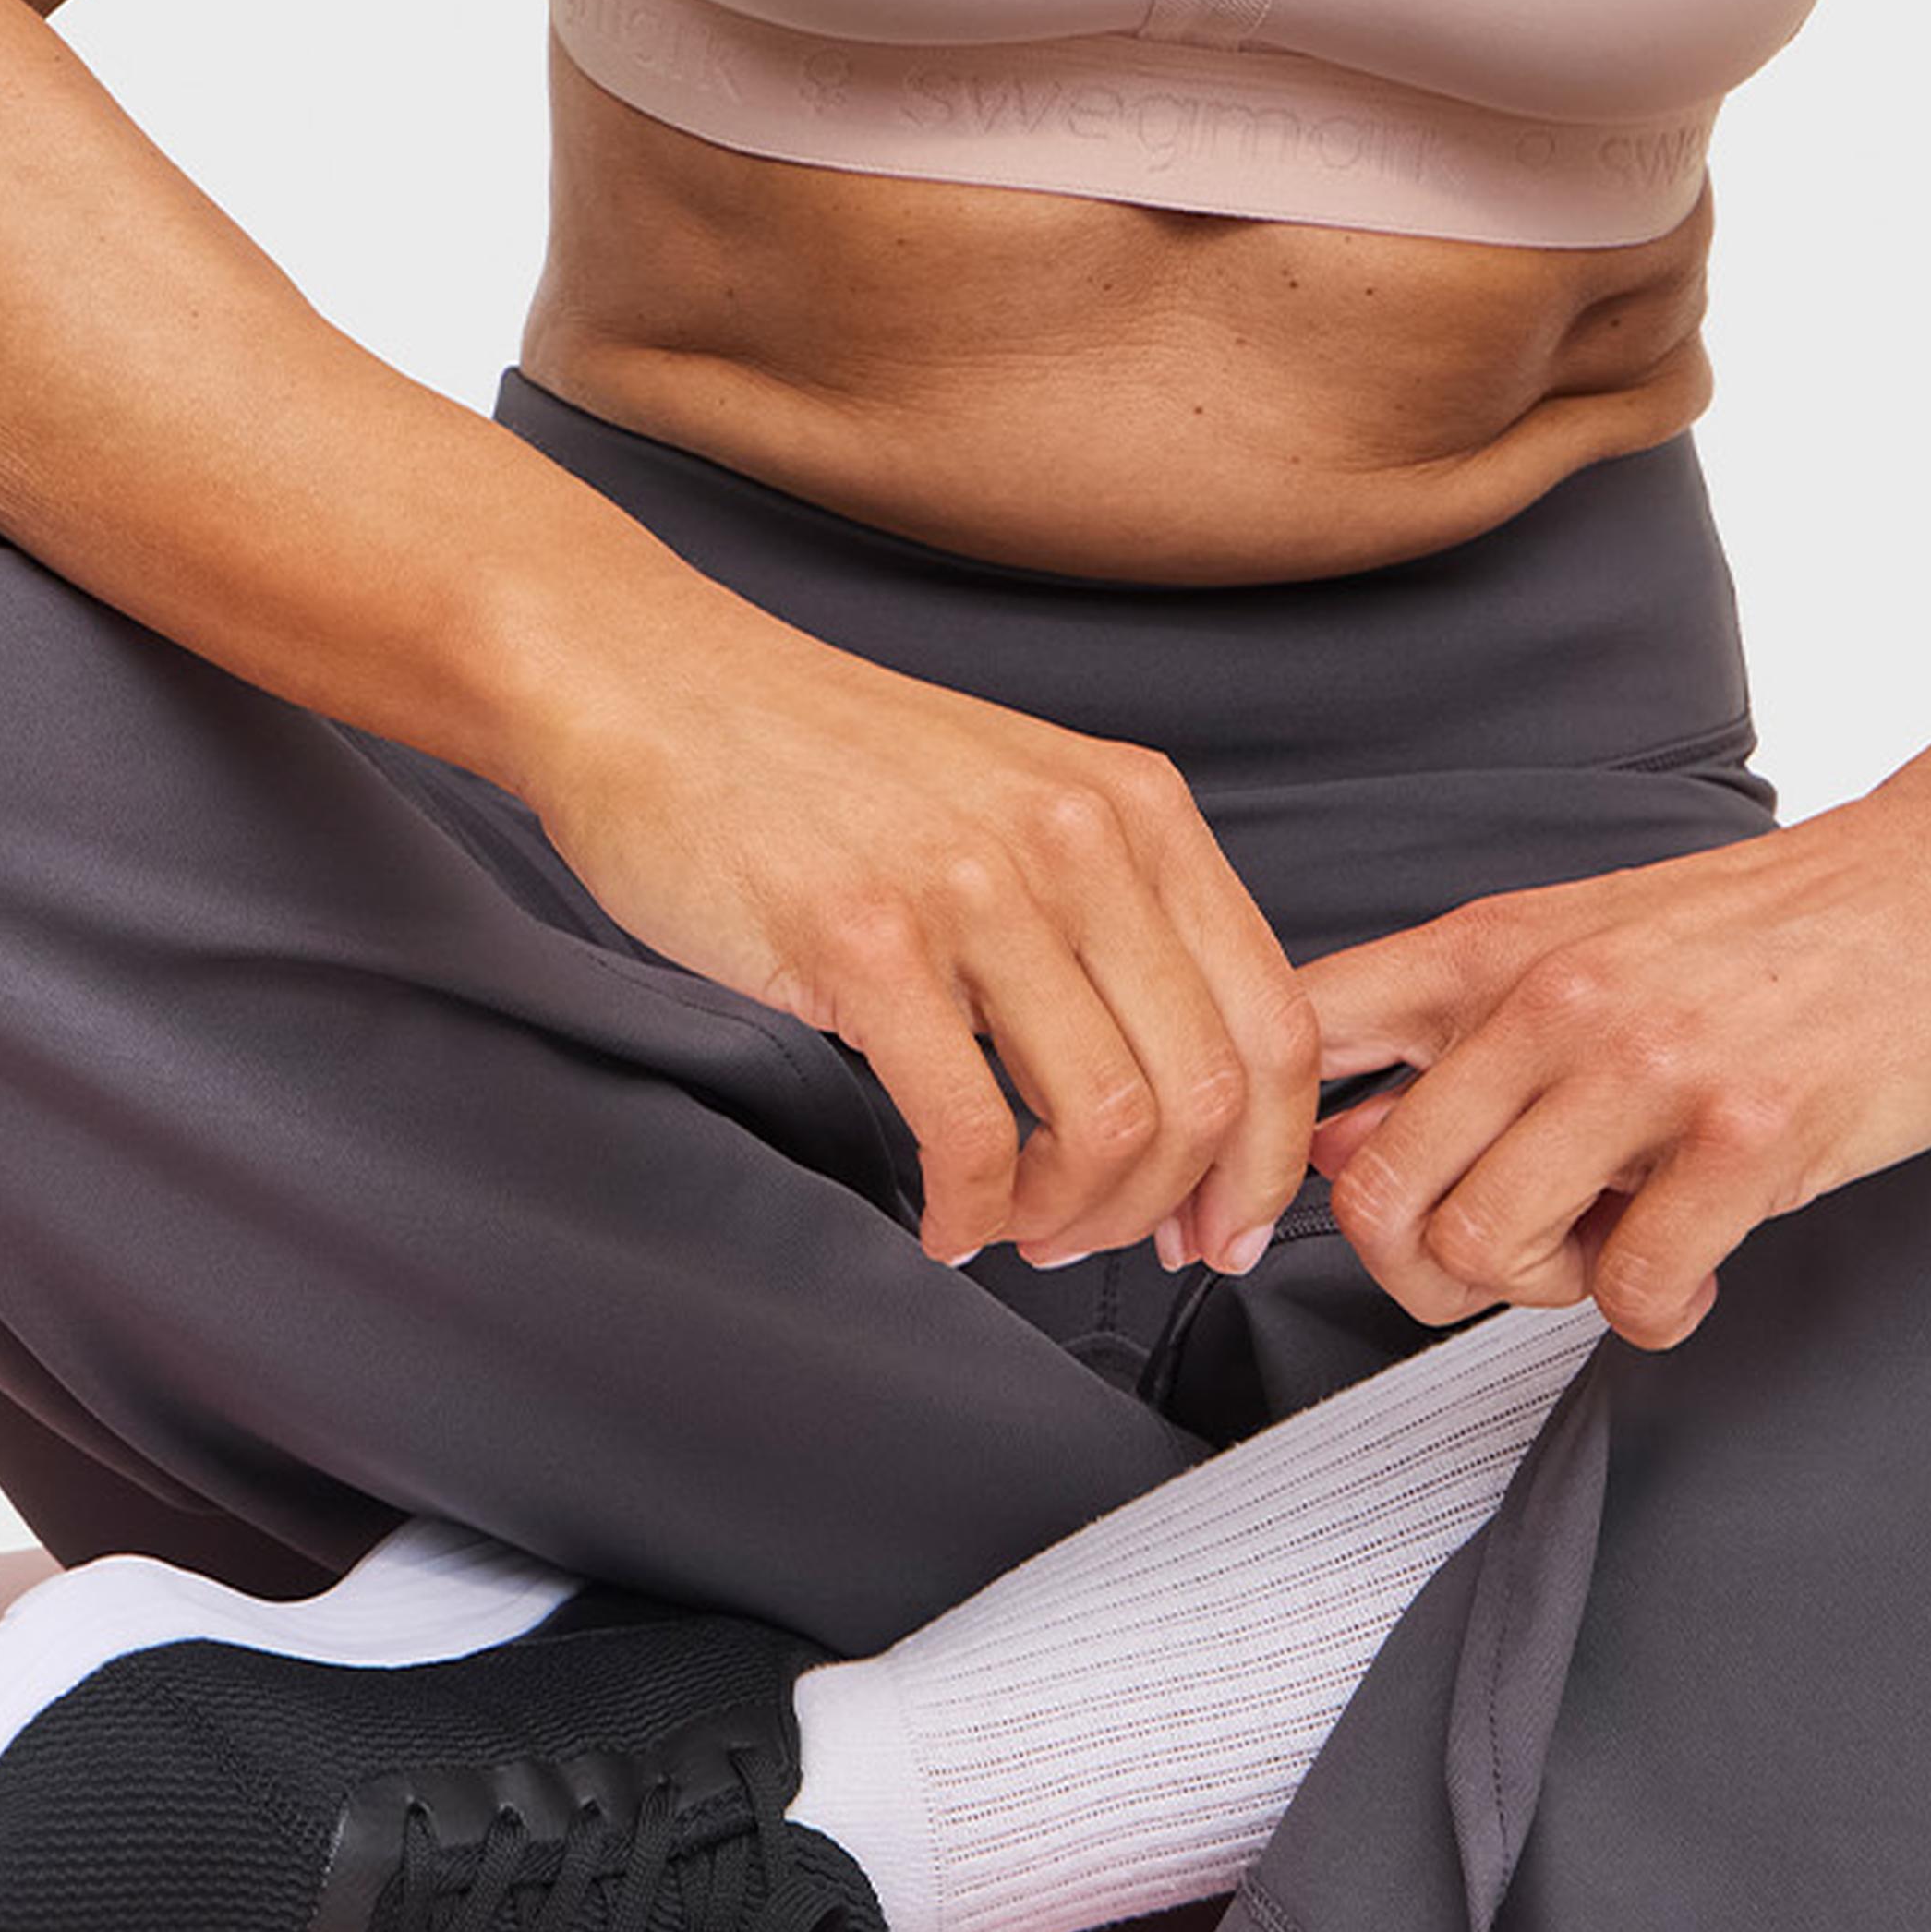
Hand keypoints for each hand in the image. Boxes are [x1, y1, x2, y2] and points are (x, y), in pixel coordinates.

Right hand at [526, 624, 1321, 1275]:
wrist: (656, 686)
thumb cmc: (822, 762)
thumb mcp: (1020, 798)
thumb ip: (1114, 907)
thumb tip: (1188, 1083)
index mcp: (1135, 804)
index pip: (1274, 1021)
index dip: (1267, 1159)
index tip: (1223, 1226)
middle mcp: (1077, 834)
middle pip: (1209, 1092)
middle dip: (1167, 1210)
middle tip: (1103, 1245)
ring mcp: (973, 884)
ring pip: (1108, 1123)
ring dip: (1067, 1217)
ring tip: (1013, 1223)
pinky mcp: (863, 939)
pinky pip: (970, 1132)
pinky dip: (971, 1209)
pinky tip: (942, 1212)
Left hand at [1292, 799, 1930, 1349]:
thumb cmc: (1753, 930)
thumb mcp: (1571, 945)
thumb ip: (1447, 1036)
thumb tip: (1328, 1143)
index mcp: (1488, 950)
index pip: (1301, 1038)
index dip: (1253, 1153)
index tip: (1262, 1223)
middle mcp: (1549, 999)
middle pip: (1383, 1198)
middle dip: (1432, 1268)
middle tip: (1518, 1249)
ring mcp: (1649, 1065)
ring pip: (1490, 1250)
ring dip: (1546, 1290)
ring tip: (1613, 1245)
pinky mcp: (1752, 1135)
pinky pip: (1634, 1290)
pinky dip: (1652, 1311)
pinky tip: (1691, 1264)